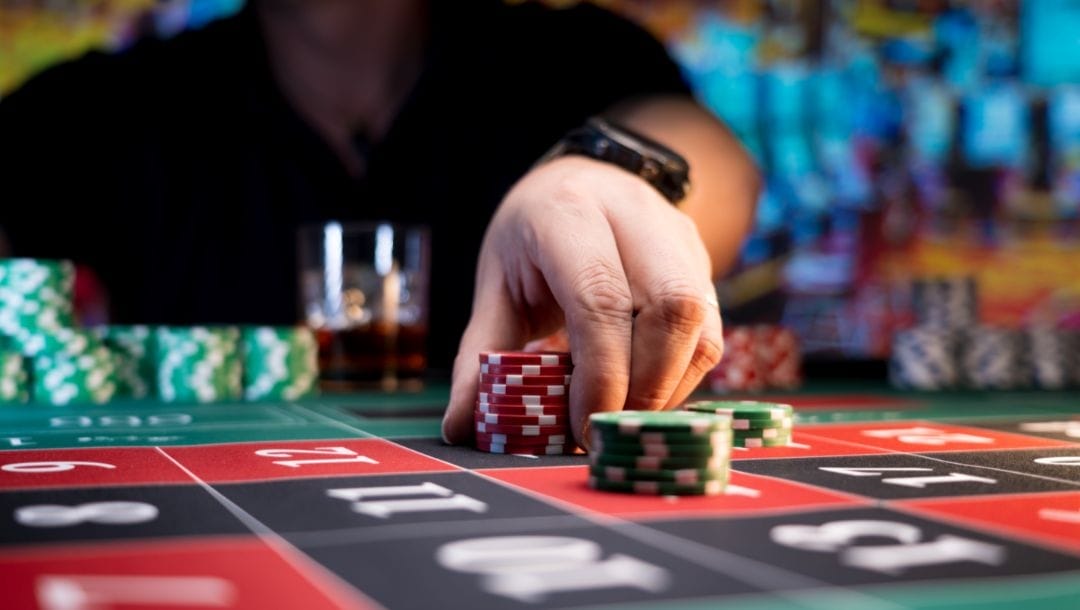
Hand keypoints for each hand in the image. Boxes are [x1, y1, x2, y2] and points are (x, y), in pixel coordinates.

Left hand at [441, 156, 723, 447]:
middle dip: (643, 386)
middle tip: (606, 427)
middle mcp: (633, 214)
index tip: (582, 425)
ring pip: (700, 322)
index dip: (600, 372)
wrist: (585, 181)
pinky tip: (645, 393)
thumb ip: (481, 354)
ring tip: (623, 415)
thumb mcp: (497, 285)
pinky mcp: (701, 260)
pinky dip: (682, 378)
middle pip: (669, 308)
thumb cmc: (533, 239)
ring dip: (667, 387)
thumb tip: (462, 428)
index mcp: (567, 213)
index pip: (601, 296)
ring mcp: (676, 234)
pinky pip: (710, 332)